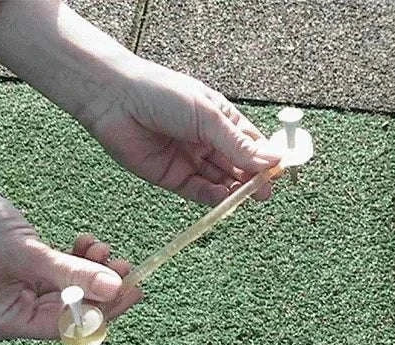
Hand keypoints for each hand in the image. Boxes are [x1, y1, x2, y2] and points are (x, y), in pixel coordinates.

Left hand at [0, 1, 282, 205]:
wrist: (114, 101)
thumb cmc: (162, 94)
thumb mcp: (206, 116)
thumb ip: (236, 143)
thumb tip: (271, 160)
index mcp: (219, 120)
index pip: (251, 143)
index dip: (265, 158)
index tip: (280, 171)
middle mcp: (207, 141)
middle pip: (238, 166)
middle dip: (252, 179)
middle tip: (265, 192)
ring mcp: (190, 160)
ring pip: (220, 181)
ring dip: (235, 191)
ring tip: (250, 197)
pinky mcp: (172, 177)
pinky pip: (198, 191)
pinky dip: (213, 198)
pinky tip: (226, 200)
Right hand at [0, 155, 141, 339]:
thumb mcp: (28, 253)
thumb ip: (73, 273)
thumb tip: (116, 288)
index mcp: (9, 321)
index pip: (69, 326)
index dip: (106, 309)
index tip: (134, 289)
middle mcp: (15, 311)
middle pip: (73, 309)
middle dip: (101, 287)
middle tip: (126, 265)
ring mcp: (19, 290)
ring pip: (70, 288)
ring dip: (90, 269)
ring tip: (104, 248)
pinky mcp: (24, 269)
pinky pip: (59, 271)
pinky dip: (75, 259)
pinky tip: (86, 242)